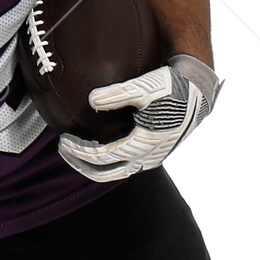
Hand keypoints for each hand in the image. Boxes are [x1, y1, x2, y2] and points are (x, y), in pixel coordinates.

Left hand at [57, 54, 222, 182]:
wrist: (197, 92)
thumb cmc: (171, 86)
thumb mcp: (145, 86)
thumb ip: (118, 93)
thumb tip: (90, 101)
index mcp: (144, 144)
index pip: (102, 156)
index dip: (79, 151)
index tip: (62, 139)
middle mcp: (147, 157)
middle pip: (105, 173)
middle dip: (80, 164)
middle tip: (62, 148)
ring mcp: (150, 158)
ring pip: (114, 172)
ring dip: (90, 165)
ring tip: (72, 151)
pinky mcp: (150, 153)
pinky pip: (122, 163)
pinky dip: (104, 160)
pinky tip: (91, 145)